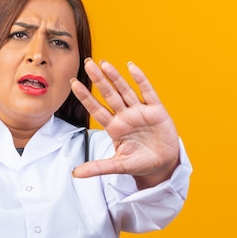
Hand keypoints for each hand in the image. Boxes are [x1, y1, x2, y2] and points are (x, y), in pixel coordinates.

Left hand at [70, 58, 179, 187]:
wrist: (163, 164)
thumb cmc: (139, 163)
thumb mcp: (117, 166)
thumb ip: (97, 167)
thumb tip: (74, 174)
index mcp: (114, 128)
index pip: (96, 109)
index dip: (86, 97)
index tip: (73, 84)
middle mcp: (125, 116)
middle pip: (109, 95)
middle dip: (98, 80)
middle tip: (87, 63)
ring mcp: (140, 112)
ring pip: (126, 91)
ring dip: (116, 77)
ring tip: (104, 63)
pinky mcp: (156, 111)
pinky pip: (148, 92)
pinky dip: (141, 80)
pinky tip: (132, 67)